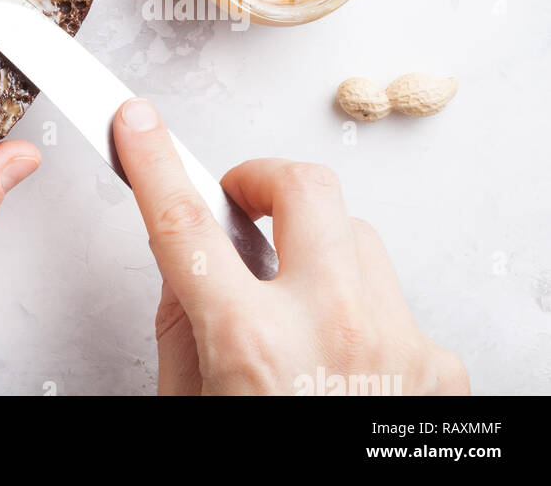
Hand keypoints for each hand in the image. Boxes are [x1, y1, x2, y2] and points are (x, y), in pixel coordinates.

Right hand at [113, 98, 468, 396]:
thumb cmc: (257, 466)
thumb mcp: (190, 405)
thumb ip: (183, 322)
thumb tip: (186, 253)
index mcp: (252, 345)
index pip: (184, 222)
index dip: (153, 160)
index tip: (136, 124)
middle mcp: (330, 330)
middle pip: (301, 189)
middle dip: (261, 180)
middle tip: (239, 202)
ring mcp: (396, 342)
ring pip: (354, 236)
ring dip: (315, 250)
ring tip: (294, 300)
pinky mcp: (439, 364)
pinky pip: (391, 298)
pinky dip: (359, 311)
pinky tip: (342, 359)